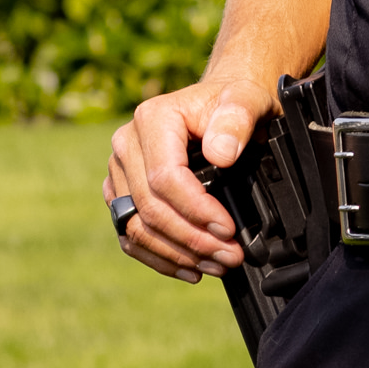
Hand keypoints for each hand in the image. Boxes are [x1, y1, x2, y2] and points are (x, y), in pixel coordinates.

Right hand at [103, 64, 278, 279]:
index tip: (227, 230)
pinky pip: (130, 233)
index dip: (195, 210)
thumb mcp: (248, 99)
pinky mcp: (122, 193)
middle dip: (191, 239)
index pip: (164, 178)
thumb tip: (221, 154)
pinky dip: (159, 256)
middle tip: (229, 256)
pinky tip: (189, 268)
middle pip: (149, 207)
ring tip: (215, 266)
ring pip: (135, 226)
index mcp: (153, 119)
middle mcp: (126, 145)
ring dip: (176, 254)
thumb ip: (237, 119)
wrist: (221, 103)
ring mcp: (120, 171)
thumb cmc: (236, 100)